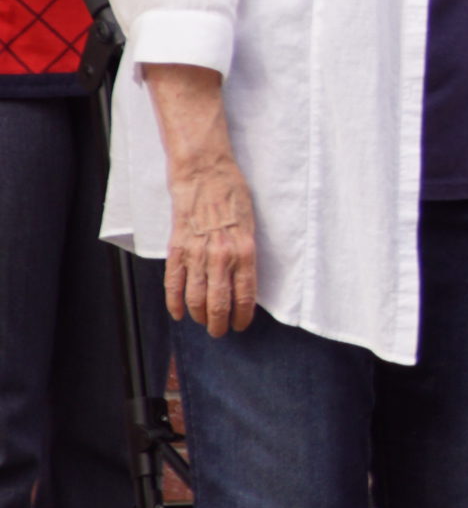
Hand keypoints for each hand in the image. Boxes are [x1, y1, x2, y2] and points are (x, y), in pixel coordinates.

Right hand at [165, 152, 258, 334]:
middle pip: (219, 303)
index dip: (242, 316)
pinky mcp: (177, 249)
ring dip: (200, 316)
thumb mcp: (252, 226)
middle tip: (221, 332)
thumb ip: (247, 254)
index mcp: (244, 250)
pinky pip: (174, 284)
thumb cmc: (233, 196)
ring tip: (205, 324)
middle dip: (220, 323)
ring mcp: (196, 254)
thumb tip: (245, 282)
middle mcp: (221, 256)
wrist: (205, 176)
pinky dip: (175, 303)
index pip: (244, 295)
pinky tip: (180, 314)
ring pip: (196, 298)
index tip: (241, 325)